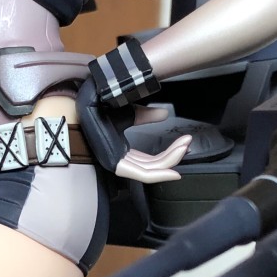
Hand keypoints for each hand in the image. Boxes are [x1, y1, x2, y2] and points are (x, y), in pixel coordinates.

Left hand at [75, 80, 190, 182]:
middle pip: (154, 166)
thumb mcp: (129, 113)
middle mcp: (121, 159)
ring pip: (151, 171)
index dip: (169, 154)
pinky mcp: (116, 165)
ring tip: (184, 148)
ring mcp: (119, 163)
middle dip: (174, 156)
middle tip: (187, 144)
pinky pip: (142, 175)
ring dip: (170, 161)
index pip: (150, 160)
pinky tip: (173, 171)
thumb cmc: (100, 108)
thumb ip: (147, 116)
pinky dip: (159, 174)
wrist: (89, 101)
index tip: (185, 144)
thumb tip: (165, 114)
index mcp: (123, 150)